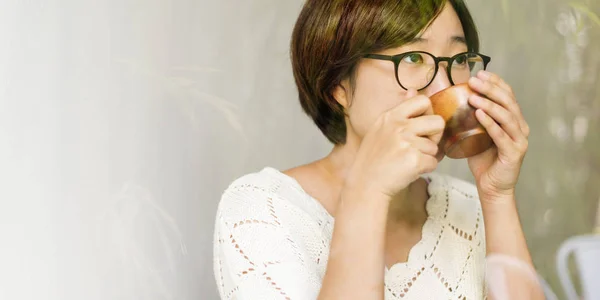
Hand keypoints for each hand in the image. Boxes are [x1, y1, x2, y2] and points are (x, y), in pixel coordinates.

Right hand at [345, 89, 444, 198]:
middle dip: (434, 136)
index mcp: (391, 116)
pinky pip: (433, 162)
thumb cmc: (374, 159)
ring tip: (407, 162)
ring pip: (435, 147)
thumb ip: (400, 111)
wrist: (365, 185)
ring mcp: (406, 143)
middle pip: (438, 122)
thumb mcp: (381, 129)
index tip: (421, 126)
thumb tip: (413, 90)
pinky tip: (409, 171)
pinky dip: (425, 169)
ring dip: (426, 156)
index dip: (428, 113)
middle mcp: (399, 126)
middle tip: (420, 146)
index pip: (422, 101)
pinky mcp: (414, 160)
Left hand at [466, 71, 529, 200]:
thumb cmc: (482, 160)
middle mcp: (520, 127)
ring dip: (490, 104)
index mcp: (513, 120)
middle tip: (474, 80)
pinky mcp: (514, 153)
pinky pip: (501, 135)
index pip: (507, 95)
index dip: (496, 82)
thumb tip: (448, 101)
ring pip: (507, 116)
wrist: (492, 187)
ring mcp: (519, 140)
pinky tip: (479, 114)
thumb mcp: (475, 134)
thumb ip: (470, 119)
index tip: (480, 73)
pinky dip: (491, 123)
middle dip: (491, 88)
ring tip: (473, 96)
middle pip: (508, 101)